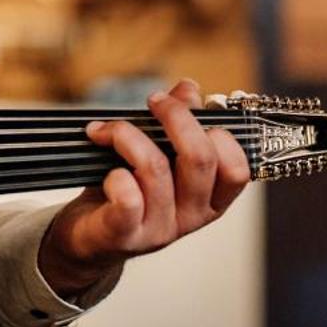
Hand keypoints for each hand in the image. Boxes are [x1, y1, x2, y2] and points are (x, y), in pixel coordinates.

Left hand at [37, 79, 250, 298]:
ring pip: (156, 168)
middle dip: (176, 117)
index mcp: (209, 199)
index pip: (237, 168)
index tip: (186, 106)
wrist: (88, 238)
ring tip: (106, 129)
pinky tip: (107, 171)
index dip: (217, 130)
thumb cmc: (126, 191)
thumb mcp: (156, 155)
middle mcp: (192, 217)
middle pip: (201, 159)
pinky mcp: (125, 235)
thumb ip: (177, 124)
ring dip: (127, 136)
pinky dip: (116, 175)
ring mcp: (160, 230)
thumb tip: (190, 88)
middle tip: (153, 101)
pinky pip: (128, 198)